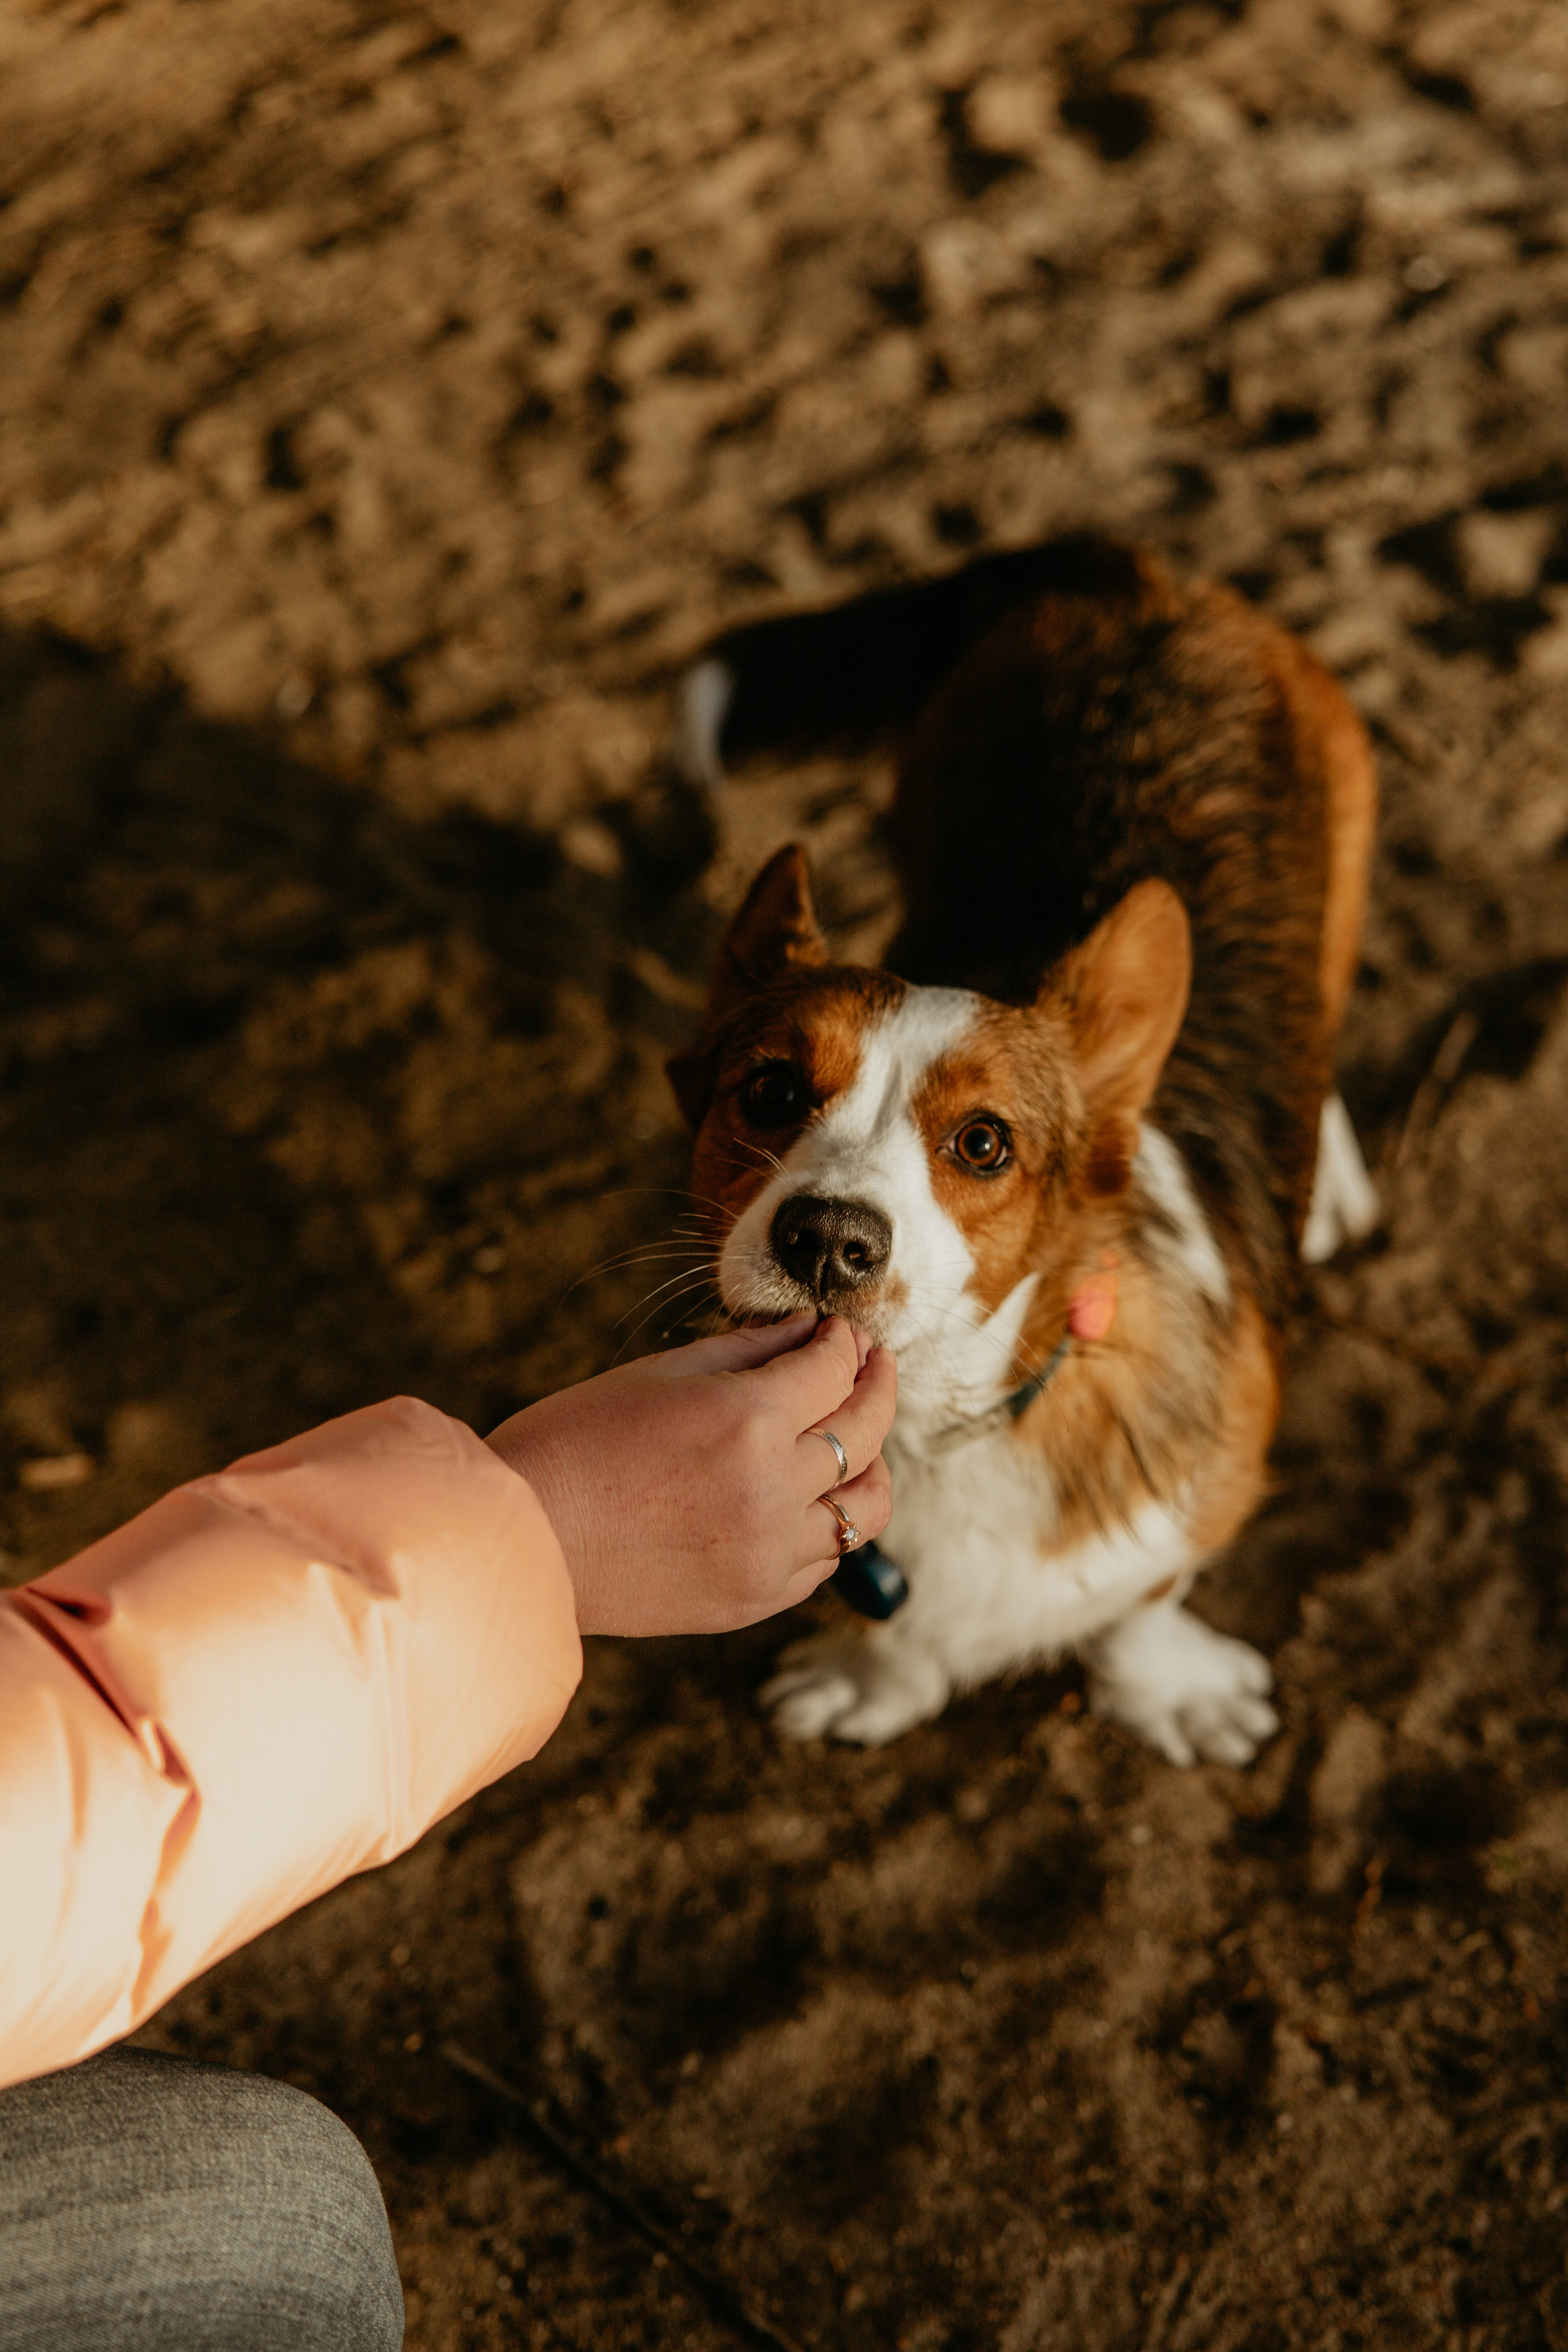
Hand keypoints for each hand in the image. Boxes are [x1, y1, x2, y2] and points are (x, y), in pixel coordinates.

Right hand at [486, 1315, 895, 1635]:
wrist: (522, 1544)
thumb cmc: (574, 1443)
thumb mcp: (657, 1376)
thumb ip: (746, 1351)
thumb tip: (808, 1331)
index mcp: (747, 1421)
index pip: (835, 1369)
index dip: (844, 1342)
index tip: (838, 1333)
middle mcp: (773, 1489)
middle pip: (868, 1431)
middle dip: (877, 1385)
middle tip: (871, 1365)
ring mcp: (769, 1552)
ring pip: (866, 1508)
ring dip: (871, 1465)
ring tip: (854, 1442)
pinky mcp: (755, 1598)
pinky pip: (825, 1559)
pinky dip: (828, 1523)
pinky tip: (805, 1498)